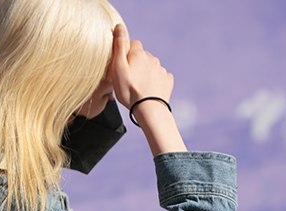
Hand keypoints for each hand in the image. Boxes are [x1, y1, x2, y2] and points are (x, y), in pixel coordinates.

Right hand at [109, 23, 185, 154]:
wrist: (149, 109)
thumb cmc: (129, 90)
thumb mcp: (118, 68)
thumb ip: (119, 46)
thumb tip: (119, 27)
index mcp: (139, 54)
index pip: (133, 44)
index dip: (126, 53)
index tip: (122, 65)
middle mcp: (152, 58)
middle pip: (142, 56)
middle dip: (136, 63)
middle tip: (129, 79)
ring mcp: (161, 69)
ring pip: (151, 67)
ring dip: (145, 73)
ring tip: (138, 87)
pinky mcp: (167, 80)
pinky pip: (161, 77)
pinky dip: (155, 81)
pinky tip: (149, 90)